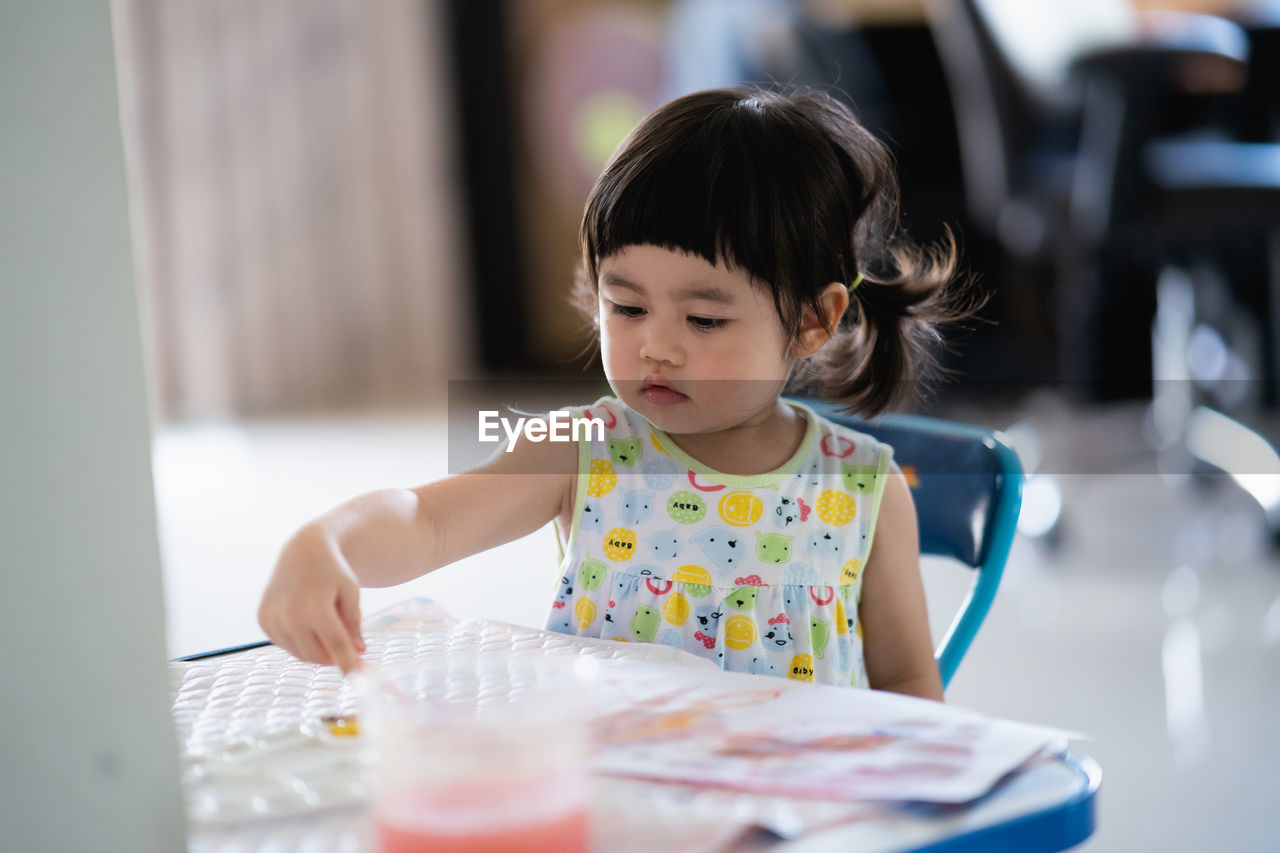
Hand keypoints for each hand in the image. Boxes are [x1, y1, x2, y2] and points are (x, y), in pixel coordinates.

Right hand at [258, 522, 365, 672]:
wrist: (301, 551)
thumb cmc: (333, 572)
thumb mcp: (351, 593)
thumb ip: (353, 625)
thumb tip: (357, 653)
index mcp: (315, 606)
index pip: (336, 645)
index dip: (349, 664)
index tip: (359, 677)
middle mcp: (290, 615)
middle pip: (318, 656)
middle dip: (335, 657)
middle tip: (348, 647)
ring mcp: (273, 620)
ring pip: (302, 655)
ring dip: (318, 650)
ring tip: (326, 623)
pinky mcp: (263, 621)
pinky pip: (288, 646)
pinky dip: (301, 641)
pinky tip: (307, 620)